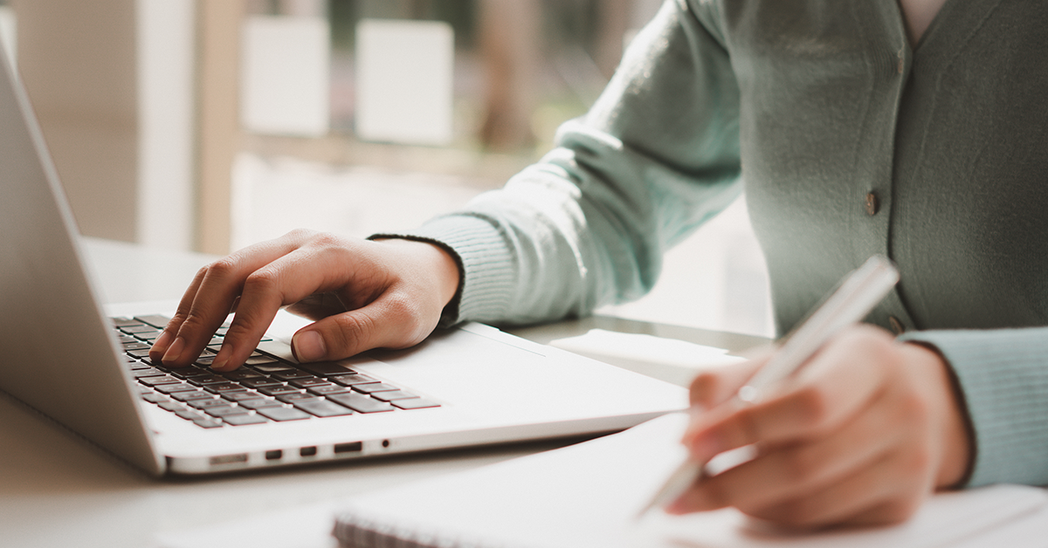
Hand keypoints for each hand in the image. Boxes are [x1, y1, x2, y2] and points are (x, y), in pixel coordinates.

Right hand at [148, 230, 460, 370]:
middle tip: (176, 361)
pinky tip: (183, 335)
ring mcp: (282, 251)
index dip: (242, 325)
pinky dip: (201, 306)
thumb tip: (303, 348)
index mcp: (329, 253)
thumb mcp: (402, 319)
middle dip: (199, 317)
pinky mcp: (274, 266)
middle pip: (231, 270)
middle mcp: (298, 244)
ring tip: (166, 354)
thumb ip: (356, 332)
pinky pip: (228, 282)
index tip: (225, 365)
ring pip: (221, 272)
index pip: (270, 283)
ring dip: (191, 311)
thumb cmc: (411, 293)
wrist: (418, 268)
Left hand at [668, 324, 971, 527]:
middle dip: (729, 482)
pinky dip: (776, 514)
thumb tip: (692, 428)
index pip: (808, 402)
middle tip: (680, 490)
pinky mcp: (902, 506)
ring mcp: (910, 464)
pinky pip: (823, 522)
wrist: (908, 396)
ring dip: (748, 502)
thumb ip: (727, 380)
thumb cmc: (830, 372)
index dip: (744, 427)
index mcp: (868, 358)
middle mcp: (902, 410)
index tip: (690, 444)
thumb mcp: (783, 355)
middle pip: (805, 463)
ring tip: (713, 489)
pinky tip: (757, 496)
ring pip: (809, 504)